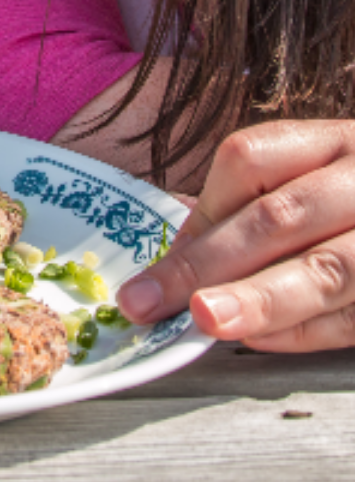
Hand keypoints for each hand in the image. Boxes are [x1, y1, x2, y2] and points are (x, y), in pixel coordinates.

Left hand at [116, 120, 354, 350]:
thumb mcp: (313, 177)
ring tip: (205, 319)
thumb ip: (249, 204)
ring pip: (326, 268)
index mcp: (331, 142)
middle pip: (279, 216)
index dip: (201, 210)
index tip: (159, 260)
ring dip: (259, 299)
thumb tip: (175, 245)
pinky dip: (305, 331)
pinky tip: (259, 339)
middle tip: (149, 299)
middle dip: (208, 261)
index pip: (248, 158)